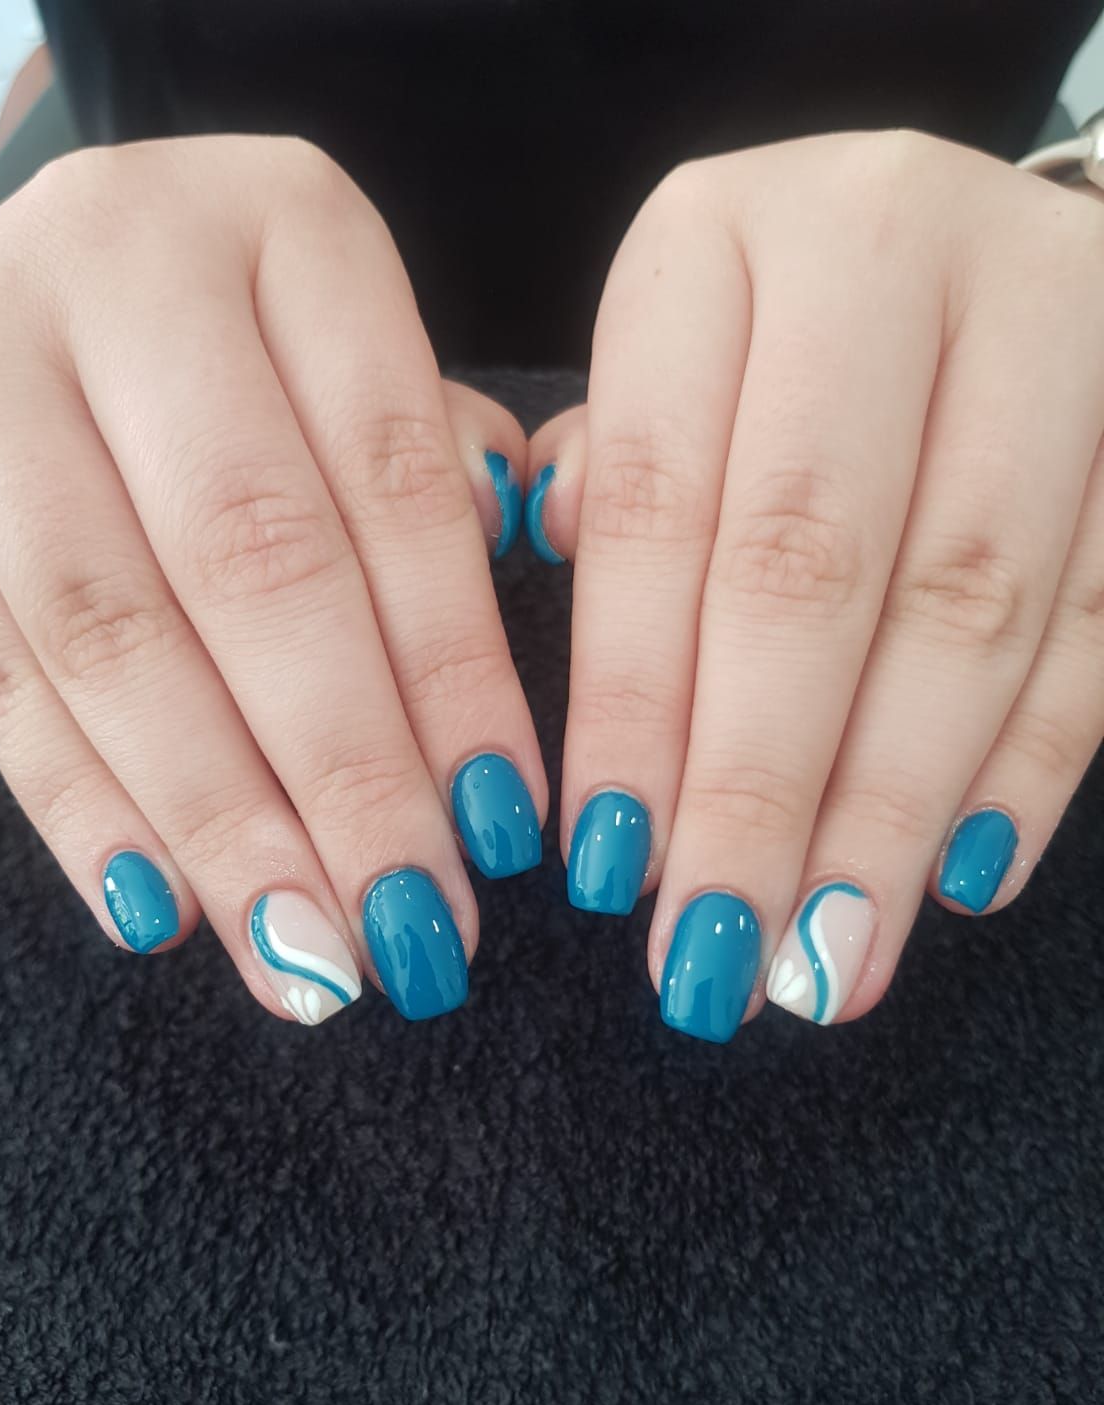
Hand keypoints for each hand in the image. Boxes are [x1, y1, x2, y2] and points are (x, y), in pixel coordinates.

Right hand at [0, 136, 543, 1024]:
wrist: (5, 291)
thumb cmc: (229, 356)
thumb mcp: (346, 361)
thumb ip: (426, 465)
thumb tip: (504, 591)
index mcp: (287, 224)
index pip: (395, 481)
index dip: (453, 671)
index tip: (504, 828)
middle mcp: (125, 262)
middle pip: (253, 561)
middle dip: (344, 771)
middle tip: (412, 930)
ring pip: (110, 631)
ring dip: (218, 819)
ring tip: (307, 958)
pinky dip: (76, 802)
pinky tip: (162, 911)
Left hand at [526, 130, 1103, 1037]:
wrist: (979, 251)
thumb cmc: (779, 351)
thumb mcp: (665, 377)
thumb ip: (612, 487)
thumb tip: (562, 609)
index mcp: (714, 240)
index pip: (654, 506)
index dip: (631, 704)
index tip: (613, 868)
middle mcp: (880, 246)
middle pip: (812, 563)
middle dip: (761, 787)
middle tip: (723, 956)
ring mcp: (1049, 307)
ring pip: (971, 600)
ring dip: (893, 807)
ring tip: (832, 957)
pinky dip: (1036, 758)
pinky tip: (963, 875)